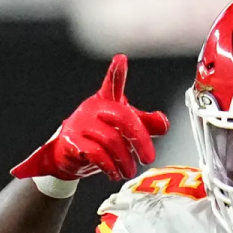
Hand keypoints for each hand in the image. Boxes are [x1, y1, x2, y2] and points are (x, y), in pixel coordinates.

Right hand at [11, 54, 169, 182]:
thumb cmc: (99, 137)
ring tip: (129, 171)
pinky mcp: (72, 142)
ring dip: (125, 160)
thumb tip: (163, 122)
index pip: (112, 83)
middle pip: (123, 117)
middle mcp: (93, 109)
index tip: (121, 59)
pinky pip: (96, 154)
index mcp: (106, 101)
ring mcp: (81, 124)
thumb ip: (146, 124)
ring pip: (111, 140)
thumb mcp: (124, 129)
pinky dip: (110, 166)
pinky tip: (114, 173)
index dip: (117, 72)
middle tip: (148, 157)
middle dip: (140, 140)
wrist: (69, 156)